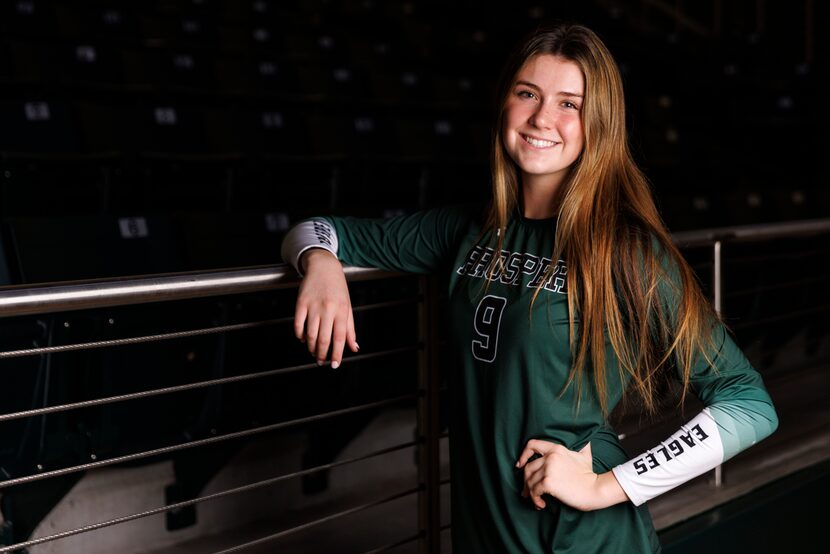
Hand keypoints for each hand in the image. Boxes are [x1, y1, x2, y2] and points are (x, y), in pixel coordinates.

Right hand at [294, 249, 358, 367]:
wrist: (323, 267)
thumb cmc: (338, 288)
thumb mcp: (348, 307)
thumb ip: (350, 329)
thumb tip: (354, 348)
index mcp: (341, 311)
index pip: (340, 338)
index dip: (337, 354)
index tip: (335, 364)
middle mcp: (328, 309)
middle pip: (324, 339)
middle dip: (322, 354)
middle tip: (321, 361)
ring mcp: (313, 306)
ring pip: (310, 334)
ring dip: (311, 347)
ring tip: (313, 352)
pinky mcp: (300, 303)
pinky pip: (298, 324)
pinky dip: (300, 335)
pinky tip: (303, 339)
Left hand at [516, 440, 627, 511]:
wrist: (595, 489)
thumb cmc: (589, 474)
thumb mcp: (584, 455)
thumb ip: (581, 446)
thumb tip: (586, 440)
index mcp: (556, 448)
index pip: (532, 445)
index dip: (523, 455)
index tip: (520, 465)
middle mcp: (550, 456)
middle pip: (528, 468)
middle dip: (525, 481)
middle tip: (527, 492)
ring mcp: (548, 469)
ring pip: (529, 481)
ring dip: (529, 493)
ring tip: (536, 500)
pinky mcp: (548, 483)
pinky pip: (534, 491)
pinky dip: (535, 499)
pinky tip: (541, 504)